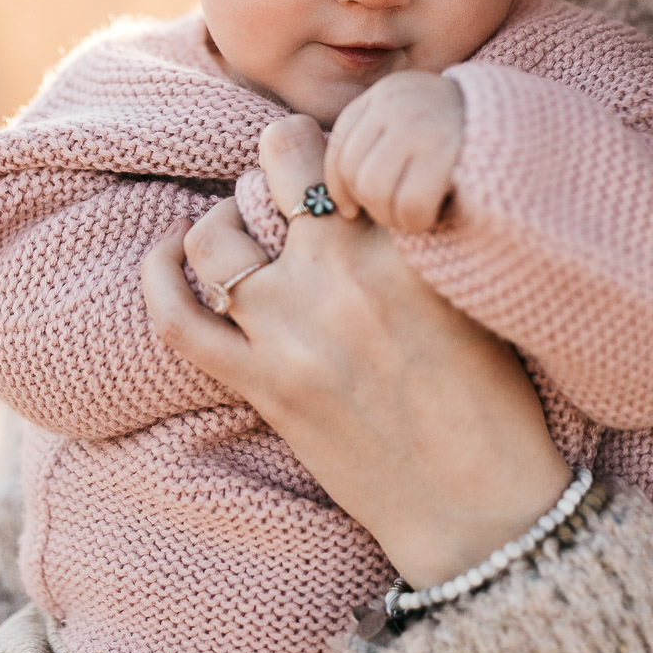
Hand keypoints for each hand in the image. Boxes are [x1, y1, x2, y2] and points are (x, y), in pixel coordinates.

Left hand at [142, 114, 571, 587]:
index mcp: (401, 246)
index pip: (341, 151)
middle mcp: (339, 277)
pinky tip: (165, 254)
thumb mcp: (471, 293)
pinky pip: (180, 323)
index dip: (332, 147)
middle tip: (288, 184)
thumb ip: (416, 234)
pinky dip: (160, 281)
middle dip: (279, 166)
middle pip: (275, 169)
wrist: (475, 506)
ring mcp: (291, 334)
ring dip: (223, 224)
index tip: (334, 162)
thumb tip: (368, 183)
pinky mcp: (262, 388)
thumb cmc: (493, 399)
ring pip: (217, 238)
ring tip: (243, 233)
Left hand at [324, 71, 463, 232]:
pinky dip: (418, 223)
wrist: (532, 135)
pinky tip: (436, 217)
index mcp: (387, 94)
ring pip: (375, 190)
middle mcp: (398, 101)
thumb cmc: (468, 143)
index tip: (351, 211)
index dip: (338, 186)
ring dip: (394, 217)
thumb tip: (324, 188)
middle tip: (398, 215)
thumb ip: (379, 142)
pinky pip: (409, 205)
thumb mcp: (417, 128)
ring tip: (417, 216)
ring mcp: (421, 123)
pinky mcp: (444, 151)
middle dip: (371, 205)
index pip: (340, 146)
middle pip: (353, 171)